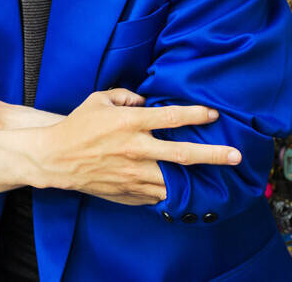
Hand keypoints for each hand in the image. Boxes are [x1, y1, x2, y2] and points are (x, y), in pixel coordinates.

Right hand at [32, 89, 240, 205]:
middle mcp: (136, 149)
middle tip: (235, 156)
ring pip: (174, 180)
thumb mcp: (99, 100)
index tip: (214, 114)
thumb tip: (144, 101)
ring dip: (196, 180)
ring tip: (216, 180)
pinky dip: (170, 191)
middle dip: (213, 154)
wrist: (55, 158)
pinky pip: (156, 194)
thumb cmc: (77, 126)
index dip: (195, 115)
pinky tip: (180, 189)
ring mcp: (133, 174)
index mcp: (130, 122)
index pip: (170, 117)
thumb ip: (125, 96)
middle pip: (183, 154)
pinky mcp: (128, 191)